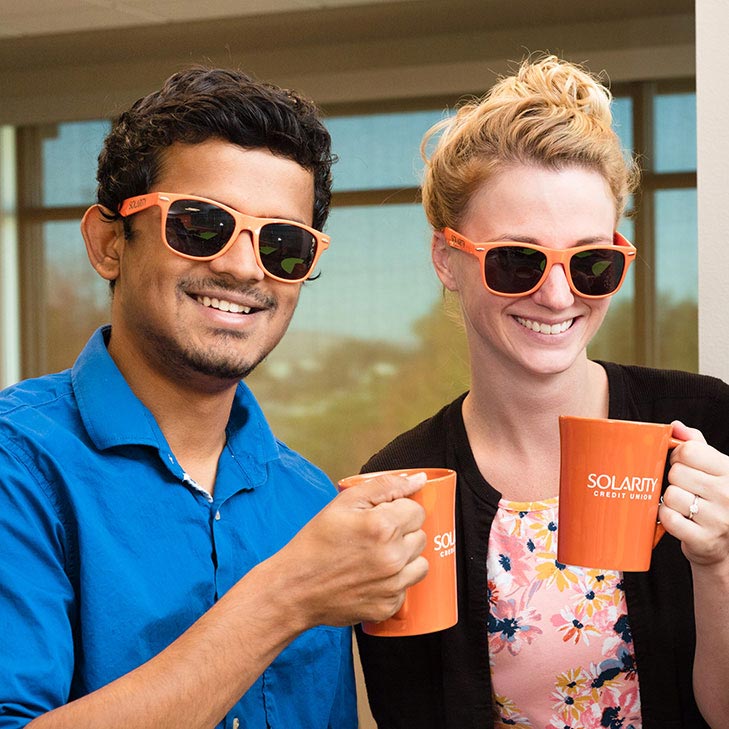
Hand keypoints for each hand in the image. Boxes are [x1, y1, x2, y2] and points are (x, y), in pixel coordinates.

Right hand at [273, 472, 428, 628]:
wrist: (295, 587)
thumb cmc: (316, 543)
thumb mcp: (344, 502)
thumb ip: (385, 485)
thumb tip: (419, 480)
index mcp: (383, 527)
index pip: (417, 510)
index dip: (399, 510)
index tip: (381, 516)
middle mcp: (393, 557)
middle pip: (421, 536)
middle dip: (402, 533)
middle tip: (374, 537)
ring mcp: (392, 585)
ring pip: (420, 563)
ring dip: (404, 558)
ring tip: (376, 557)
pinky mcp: (389, 606)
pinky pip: (407, 587)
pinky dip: (394, 582)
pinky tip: (372, 577)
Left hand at [658, 421, 728, 571]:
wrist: (724, 545)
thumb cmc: (716, 500)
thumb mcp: (714, 469)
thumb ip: (695, 445)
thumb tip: (675, 426)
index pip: (689, 451)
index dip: (677, 456)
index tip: (683, 465)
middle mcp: (727, 494)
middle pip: (676, 472)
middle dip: (674, 480)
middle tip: (686, 489)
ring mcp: (718, 519)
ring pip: (670, 495)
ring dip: (671, 500)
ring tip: (685, 506)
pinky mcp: (704, 540)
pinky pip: (668, 517)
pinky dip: (667, 517)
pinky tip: (679, 519)